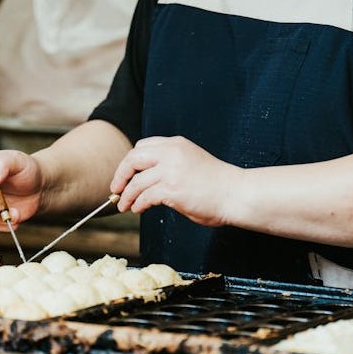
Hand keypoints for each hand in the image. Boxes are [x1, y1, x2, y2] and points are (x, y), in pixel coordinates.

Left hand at [110, 136, 241, 226]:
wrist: (236, 193)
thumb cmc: (216, 184)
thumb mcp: (190, 162)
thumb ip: (169, 164)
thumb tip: (145, 180)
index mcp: (175, 144)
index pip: (142, 147)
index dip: (130, 162)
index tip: (125, 175)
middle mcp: (171, 153)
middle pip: (132, 159)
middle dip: (120, 175)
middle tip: (116, 188)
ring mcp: (171, 170)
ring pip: (136, 181)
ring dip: (126, 195)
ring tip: (124, 205)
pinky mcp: (172, 189)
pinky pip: (145, 196)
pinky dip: (138, 204)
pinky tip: (138, 209)